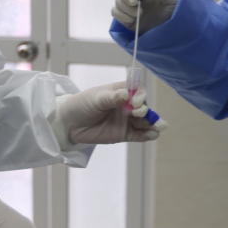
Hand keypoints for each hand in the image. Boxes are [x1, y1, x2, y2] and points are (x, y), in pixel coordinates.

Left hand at [52, 82, 166, 146]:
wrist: (70, 124)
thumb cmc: (82, 104)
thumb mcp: (96, 98)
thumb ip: (112, 97)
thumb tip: (127, 95)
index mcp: (122, 92)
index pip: (138, 92)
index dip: (140, 96)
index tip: (134, 102)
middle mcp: (127, 106)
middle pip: (144, 107)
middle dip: (146, 111)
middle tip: (138, 113)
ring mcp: (127, 120)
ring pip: (144, 122)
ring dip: (152, 123)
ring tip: (157, 127)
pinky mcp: (124, 134)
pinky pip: (139, 135)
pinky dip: (147, 135)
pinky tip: (152, 135)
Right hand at [111, 0, 178, 32]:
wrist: (171, 24)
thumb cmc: (173, 5)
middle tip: (135, 4)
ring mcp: (130, 3)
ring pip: (117, 1)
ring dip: (125, 8)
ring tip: (138, 14)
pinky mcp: (126, 15)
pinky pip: (115, 12)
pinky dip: (121, 16)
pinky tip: (132, 20)